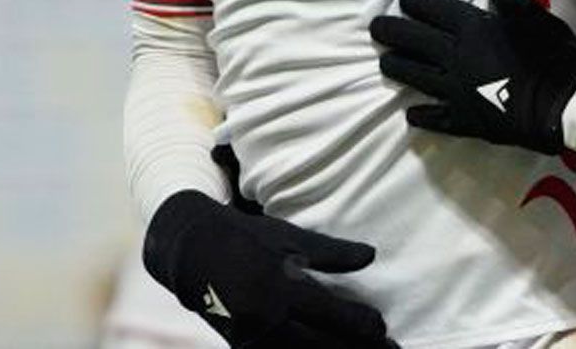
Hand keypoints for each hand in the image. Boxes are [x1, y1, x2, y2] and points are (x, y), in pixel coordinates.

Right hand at [142, 190, 394, 348]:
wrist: (192, 252)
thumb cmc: (246, 238)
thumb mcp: (288, 237)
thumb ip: (330, 253)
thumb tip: (370, 255)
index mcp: (282, 289)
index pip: (335, 317)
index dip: (364, 326)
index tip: (383, 327)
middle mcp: (267, 320)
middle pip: (323, 346)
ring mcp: (252, 339)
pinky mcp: (242, 348)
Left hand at [372, 0, 575, 154]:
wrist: (565, 104)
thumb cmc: (554, 54)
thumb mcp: (534, 15)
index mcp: (474, 28)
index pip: (434, 10)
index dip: (416, 2)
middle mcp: (458, 58)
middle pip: (415, 41)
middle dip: (392, 32)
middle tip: (376, 28)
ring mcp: (458, 91)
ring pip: (417, 77)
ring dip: (398, 68)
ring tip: (385, 64)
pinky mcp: (465, 120)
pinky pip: (436, 117)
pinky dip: (421, 115)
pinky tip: (410, 113)